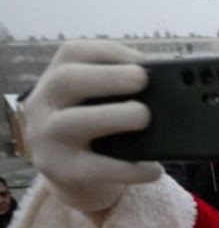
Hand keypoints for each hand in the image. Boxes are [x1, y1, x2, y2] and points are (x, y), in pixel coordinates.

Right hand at [20, 41, 162, 212]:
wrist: (71, 175)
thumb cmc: (95, 128)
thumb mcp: (96, 102)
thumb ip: (120, 89)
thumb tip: (165, 83)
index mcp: (55, 78)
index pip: (73, 52)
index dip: (111, 52)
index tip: (143, 61)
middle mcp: (43, 104)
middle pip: (66, 80)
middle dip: (109, 77)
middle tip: (142, 80)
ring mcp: (47, 138)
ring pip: (72, 122)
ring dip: (114, 116)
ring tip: (144, 117)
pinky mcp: (61, 171)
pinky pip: (95, 168)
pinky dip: (129, 168)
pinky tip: (154, 168)